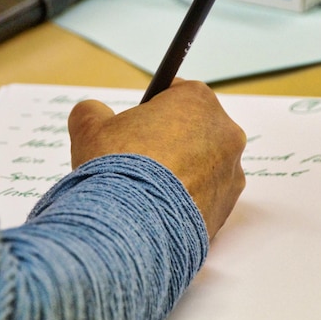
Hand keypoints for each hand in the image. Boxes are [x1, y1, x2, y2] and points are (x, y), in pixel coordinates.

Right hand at [68, 79, 245, 238]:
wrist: (131, 226)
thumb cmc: (116, 168)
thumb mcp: (90, 128)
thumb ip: (93, 110)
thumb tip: (93, 112)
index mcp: (197, 101)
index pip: (176, 93)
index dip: (152, 108)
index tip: (137, 124)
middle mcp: (225, 132)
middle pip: (193, 130)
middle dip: (170, 141)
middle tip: (139, 159)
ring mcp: (231, 172)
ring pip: (202, 165)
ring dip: (180, 172)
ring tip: (147, 189)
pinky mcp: (228, 207)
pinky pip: (205, 196)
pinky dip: (186, 200)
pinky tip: (159, 208)